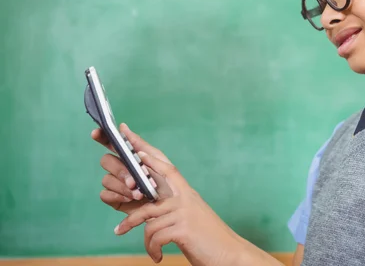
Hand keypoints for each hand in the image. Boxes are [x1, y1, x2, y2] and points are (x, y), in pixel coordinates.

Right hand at [92, 123, 171, 214]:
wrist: (171, 208)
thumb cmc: (168, 182)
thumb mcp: (158, 161)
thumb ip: (140, 145)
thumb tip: (123, 127)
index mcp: (131, 156)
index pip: (112, 143)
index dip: (102, 136)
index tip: (96, 133)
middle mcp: (121, 168)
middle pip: (106, 161)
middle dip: (120, 171)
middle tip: (133, 181)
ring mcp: (117, 184)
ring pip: (106, 179)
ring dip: (122, 187)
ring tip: (138, 193)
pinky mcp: (115, 199)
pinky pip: (105, 194)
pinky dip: (117, 196)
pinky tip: (130, 199)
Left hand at [113, 151, 245, 264]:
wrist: (229, 255)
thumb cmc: (205, 237)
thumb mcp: (187, 217)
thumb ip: (169, 209)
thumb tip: (144, 207)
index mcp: (186, 191)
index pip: (163, 165)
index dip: (145, 150)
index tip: (127, 134)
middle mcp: (185, 196)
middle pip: (148, 181)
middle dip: (126, 182)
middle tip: (112, 199)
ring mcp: (184, 211)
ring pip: (145, 214)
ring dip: (130, 225)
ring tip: (121, 233)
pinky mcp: (183, 228)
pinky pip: (154, 234)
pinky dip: (151, 247)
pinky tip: (156, 256)